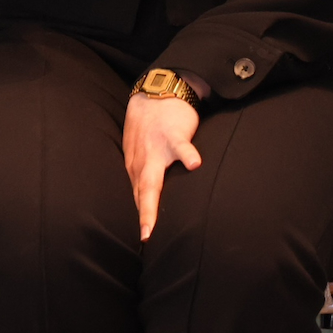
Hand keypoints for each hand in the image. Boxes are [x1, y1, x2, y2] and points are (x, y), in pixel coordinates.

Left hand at [124, 92, 201, 240]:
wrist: (156, 92)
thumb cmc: (150, 126)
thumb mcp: (140, 151)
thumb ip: (143, 173)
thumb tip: (145, 198)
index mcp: (136, 167)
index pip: (136, 196)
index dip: (140, 217)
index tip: (143, 239)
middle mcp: (142, 161)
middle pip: (141, 192)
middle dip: (142, 216)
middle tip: (144, 238)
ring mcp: (156, 149)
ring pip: (153, 177)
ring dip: (152, 199)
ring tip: (153, 222)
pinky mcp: (173, 134)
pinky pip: (181, 146)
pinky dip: (186, 155)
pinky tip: (195, 165)